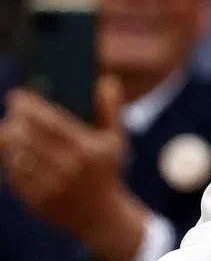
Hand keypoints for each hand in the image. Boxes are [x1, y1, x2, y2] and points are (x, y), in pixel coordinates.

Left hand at [0, 76, 149, 260]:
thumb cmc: (105, 170)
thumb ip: (111, 109)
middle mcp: (68, 168)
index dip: (30, 107)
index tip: (17, 95)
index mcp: (88, 150)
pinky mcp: (35, 200)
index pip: (51, 122)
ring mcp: (50, 186)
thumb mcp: (116, 140)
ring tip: (10, 127)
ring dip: (9, 138)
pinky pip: (13, 174)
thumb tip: (104, 80)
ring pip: (17, 155)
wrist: (98, 215)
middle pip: (29, 137)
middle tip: (11, 109)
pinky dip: (10, 159)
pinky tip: (14, 150)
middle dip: (14, 120)